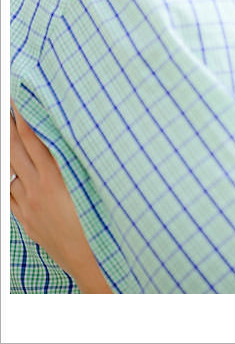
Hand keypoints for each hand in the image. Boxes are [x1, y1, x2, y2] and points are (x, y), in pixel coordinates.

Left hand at [9, 101, 111, 292]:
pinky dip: (8, 179)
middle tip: (7, 110)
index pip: (34, 139)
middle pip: (15, 151)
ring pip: (9, 171)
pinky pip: (8, 194)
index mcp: (55, 177)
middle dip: (10, 128)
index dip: (24, 119)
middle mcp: (36, 188)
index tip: (19, 102)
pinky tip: (10, 173)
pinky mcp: (25, 219)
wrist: (88, 259)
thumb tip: (75, 143)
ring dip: (8, 151)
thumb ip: (81, 165)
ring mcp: (27, 204)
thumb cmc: (100, 222)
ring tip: (7, 135)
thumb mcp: (94, 187)